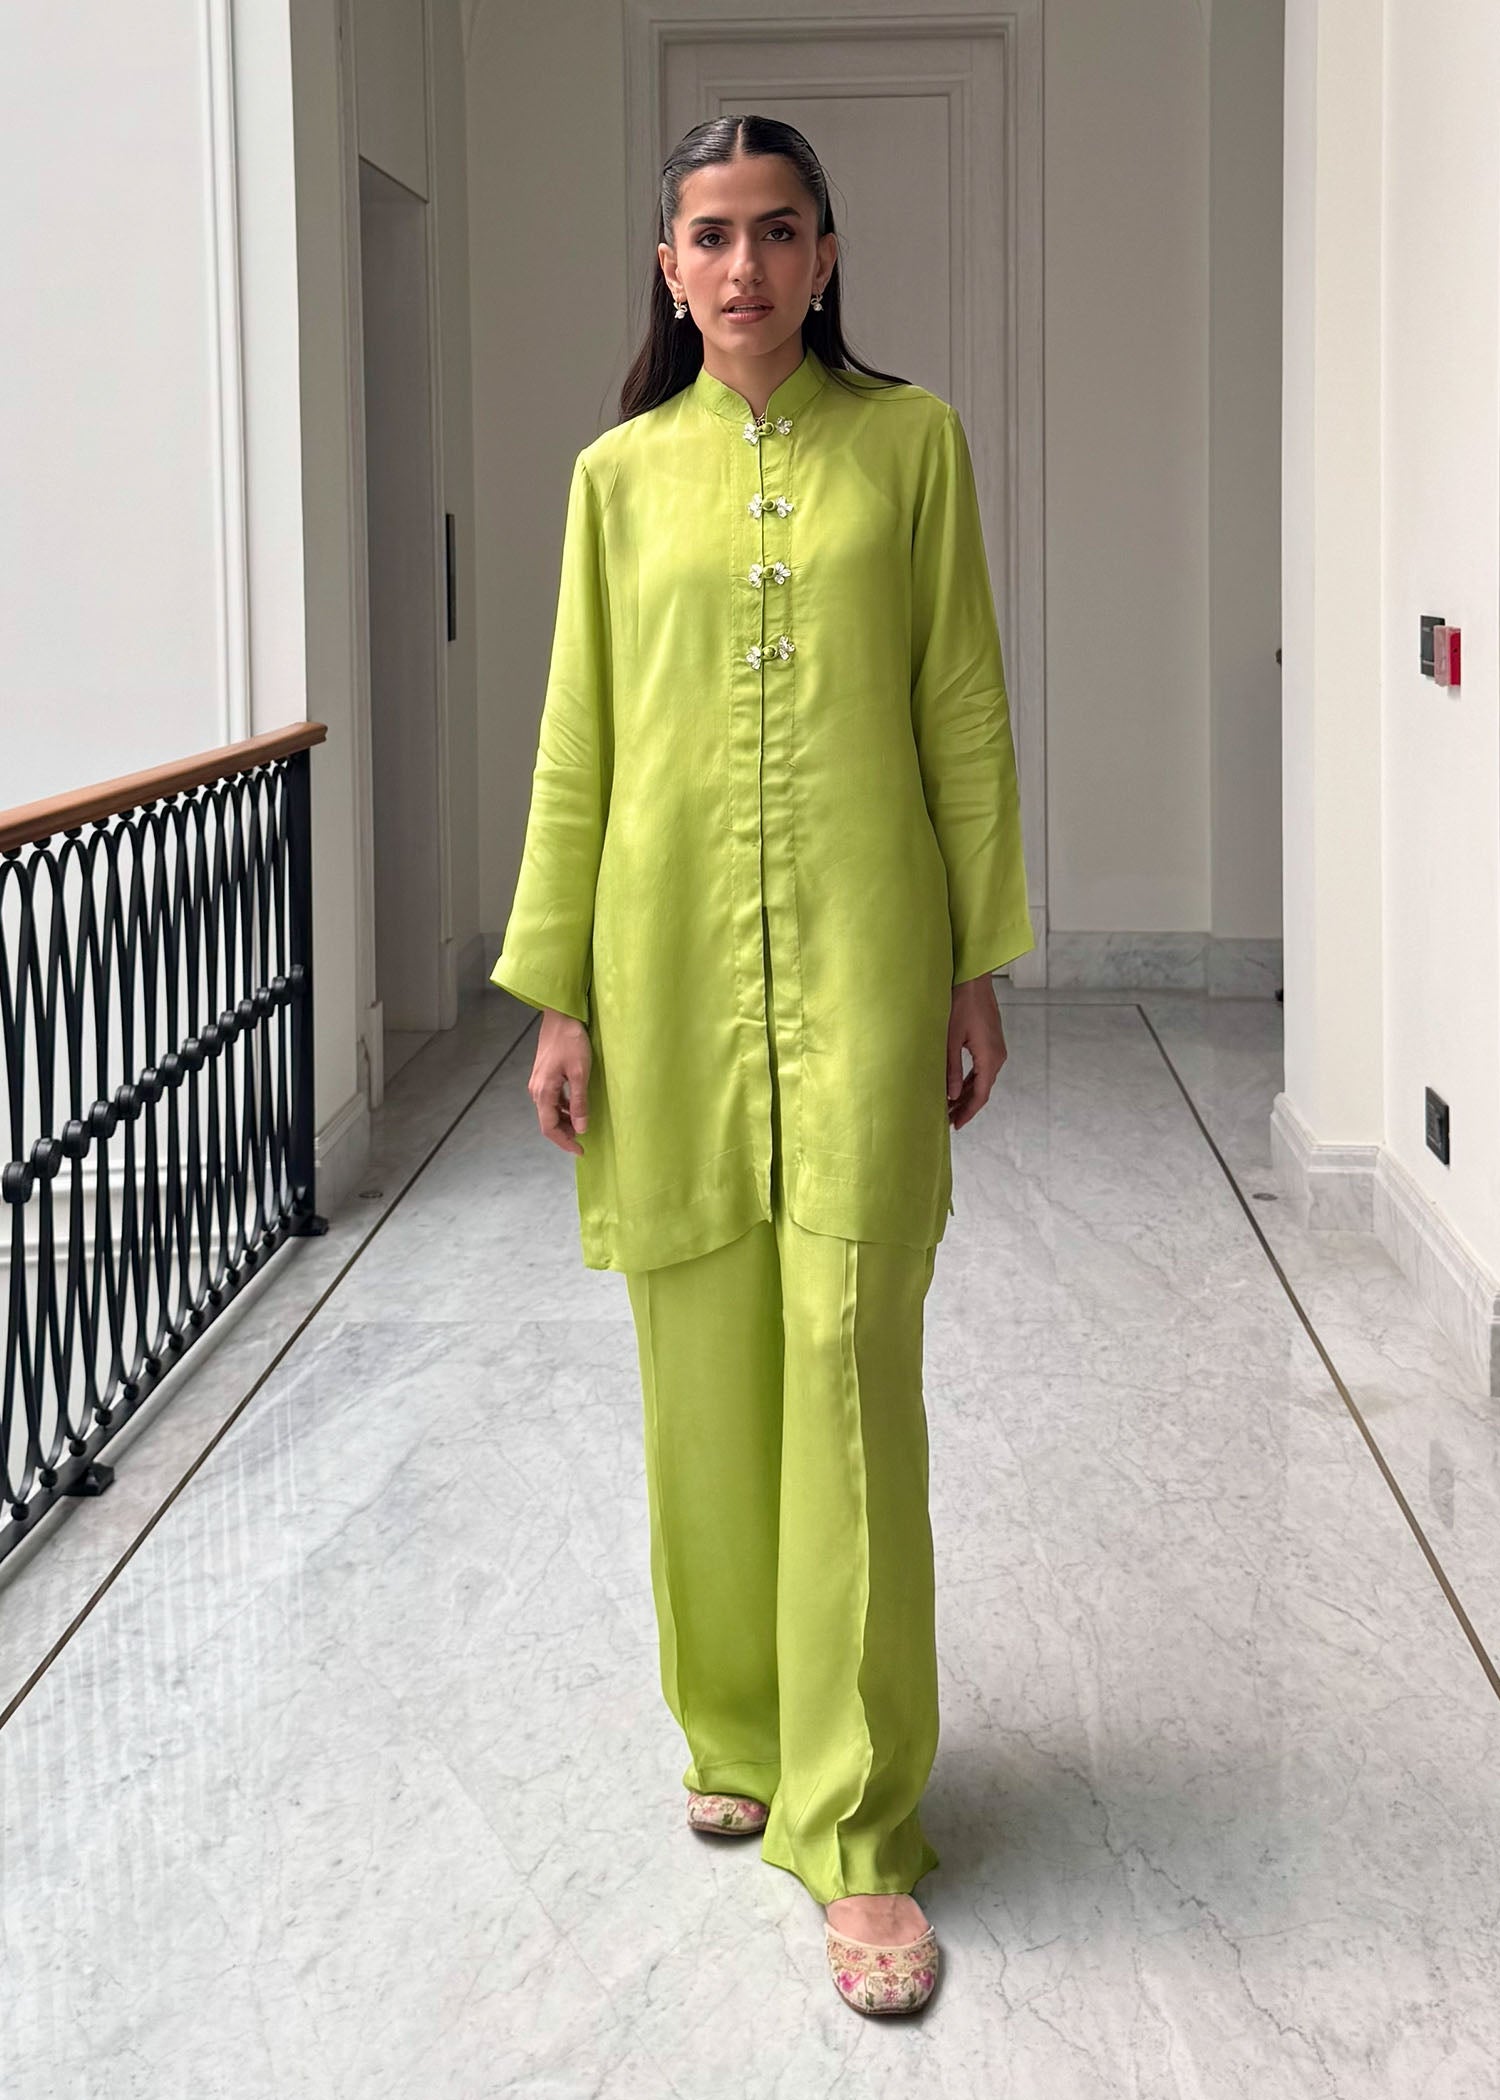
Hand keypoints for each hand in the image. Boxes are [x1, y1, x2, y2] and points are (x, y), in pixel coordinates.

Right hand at [529, 1008, 591, 1153]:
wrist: (561, 1016)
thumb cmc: (572, 1041)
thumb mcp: (580, 1073)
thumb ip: (579, 1102)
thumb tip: (580, 1128)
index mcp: (543, 1092)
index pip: (549, 1128)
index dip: (564, 1142)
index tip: (580, 1149)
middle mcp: (536, 1090)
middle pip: (547, 1122)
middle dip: (564, 1134)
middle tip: (583, 1141)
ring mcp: (538, 1083)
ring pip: (549, 1111)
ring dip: (564, 1122)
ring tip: (582, 1126)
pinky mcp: (543, 1076)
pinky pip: (551, 1100)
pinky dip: (563, 1109)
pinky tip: (576, 1108)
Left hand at [946, 973, 1008, 1130]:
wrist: (973, 978)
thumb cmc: (960, 1003)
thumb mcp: (949, 1039)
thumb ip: (950, 1070)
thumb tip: (950, 1096)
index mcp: (989, 1058)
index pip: (980, 1095)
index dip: (967, 1112)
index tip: (955, 1125)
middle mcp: (998, 1056)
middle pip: (982, 1090)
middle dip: (965, 1106)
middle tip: (948, 1120)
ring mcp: (997, 1048)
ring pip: (982, 1080)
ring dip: (967, 1094)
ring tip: (950, 1107)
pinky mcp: (992, 1041)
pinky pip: (983, 1068)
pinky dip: (971, 1080)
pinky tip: (958, 1087)